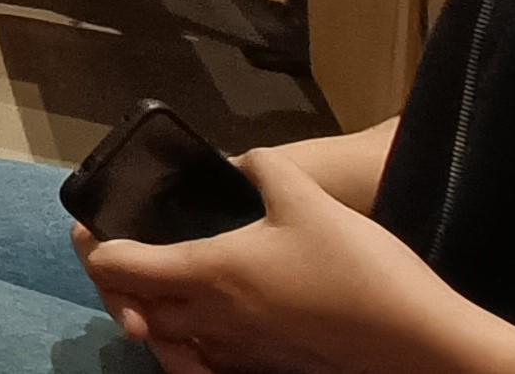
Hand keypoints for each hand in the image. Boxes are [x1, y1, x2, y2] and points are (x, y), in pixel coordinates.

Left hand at [77, 149, 473, 373]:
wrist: (420, 344)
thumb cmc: (359, 270)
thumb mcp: (307, 199)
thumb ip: (265, 169)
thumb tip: (246, 160)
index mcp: (206, 273)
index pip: (116, 268)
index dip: (95, 245)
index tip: (96, 224)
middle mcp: (209, 318)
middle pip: (132, 309)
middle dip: (117, 284)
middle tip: (124, 252)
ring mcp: (237, 349)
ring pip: (167, 339)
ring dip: (151, 314)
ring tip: (163, 283)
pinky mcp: (265, 365)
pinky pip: (205, 357)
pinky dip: (190, 340)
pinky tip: (210, 315)